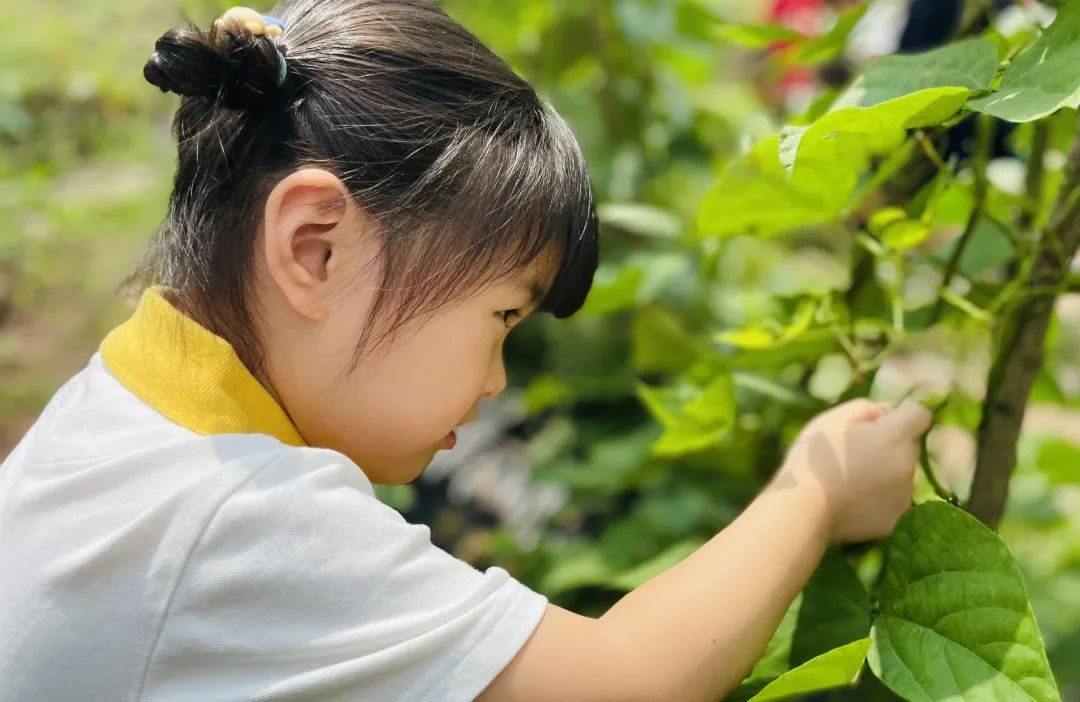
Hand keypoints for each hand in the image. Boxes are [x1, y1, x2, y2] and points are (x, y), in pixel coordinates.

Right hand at [771, 398, 932, 542]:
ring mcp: (904, 495)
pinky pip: (892, 503)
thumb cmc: (813, 459)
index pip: (920, 415)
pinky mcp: (896, 520)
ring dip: (885, 474)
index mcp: (894, 435)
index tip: (882, 423)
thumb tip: (886, 412)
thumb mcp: (830, 419)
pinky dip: (878, 500)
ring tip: (850, 481)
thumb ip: (865, 408)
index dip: (903, 415)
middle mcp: (908, 464)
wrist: (803, 510)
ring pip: (901, 476)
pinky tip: (853, 501)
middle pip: (909, 447)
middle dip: (889, 446)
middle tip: (855, 454)